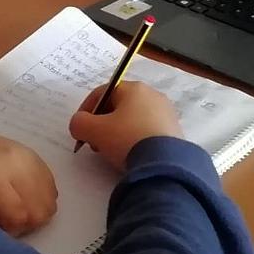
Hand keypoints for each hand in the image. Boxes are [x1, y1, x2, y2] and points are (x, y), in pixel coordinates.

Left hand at [0, 128, 57, 235]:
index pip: (16, 216)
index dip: (9, 231)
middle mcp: (14, 164)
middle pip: (37, 211)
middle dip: (24, 225)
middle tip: (6, 221)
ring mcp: (28, 158)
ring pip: (49, 202)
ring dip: (35, 213)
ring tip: (16, 209)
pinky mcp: (36, 156)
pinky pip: (51, 188)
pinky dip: (41, 200)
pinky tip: (24, 198)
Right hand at [68, 81, 183, 170]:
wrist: (164, 165)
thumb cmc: (127, 139)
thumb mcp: (95, 131)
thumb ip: (79, 123)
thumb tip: (79, 124)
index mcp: (134, 88)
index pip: (102, 92)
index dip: (86, 109)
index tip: (80, 128)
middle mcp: (153, 95)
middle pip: (118, 106)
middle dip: (102, 123)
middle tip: (95, 142)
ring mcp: (166, 113)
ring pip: (133, 119)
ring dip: (118, 133)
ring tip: (112, 151)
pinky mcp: (174, 131)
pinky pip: (147, 131)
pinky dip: (135, 140)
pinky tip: (131, 156)